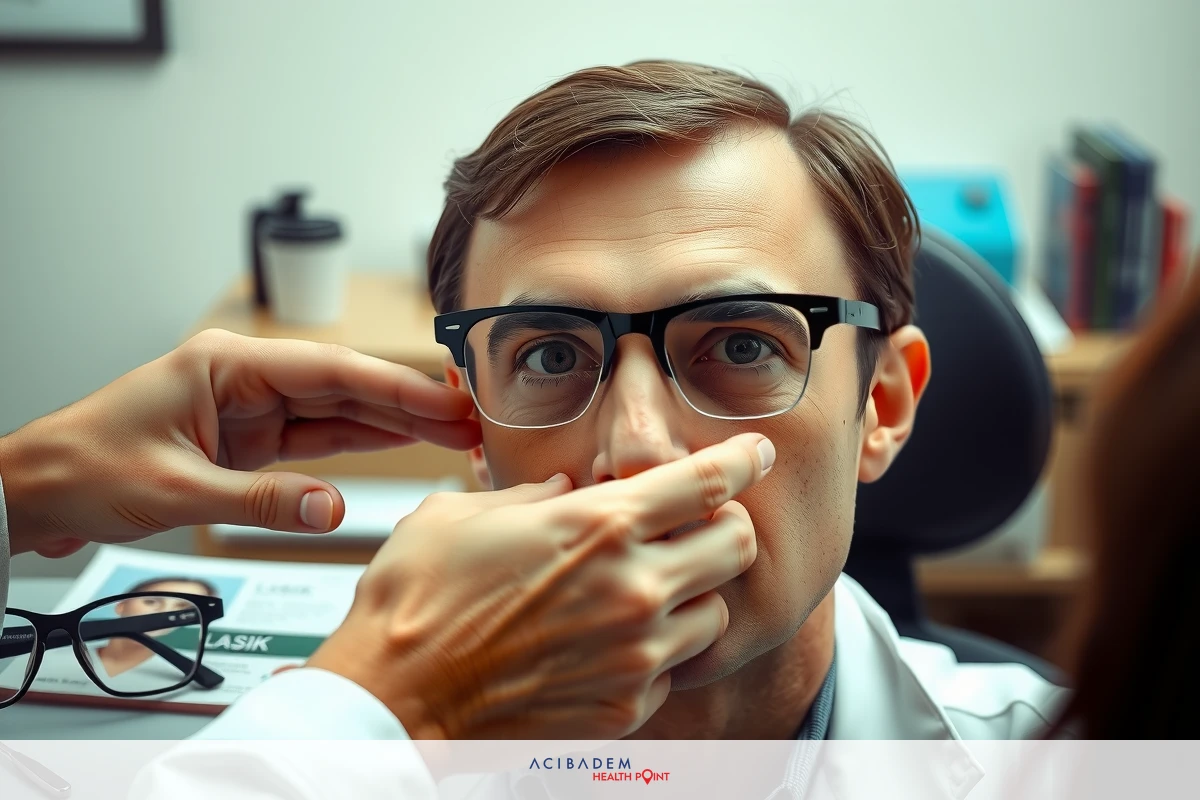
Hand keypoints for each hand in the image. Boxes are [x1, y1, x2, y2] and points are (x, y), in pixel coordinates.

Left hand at [0, 329, 481, 556]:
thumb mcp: (176, 488)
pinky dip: (360, 447)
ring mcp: (252, 411)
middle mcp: (246, 379)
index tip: (447, 399)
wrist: (40, 489)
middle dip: (409, 404)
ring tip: (455, 433)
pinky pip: (318, 441)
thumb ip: (263, 499)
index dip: (396, 385)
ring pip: (339, 413)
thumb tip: (333, 509)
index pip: (330, 370)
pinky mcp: (251, 442)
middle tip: (472, 419)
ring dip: (395, 425)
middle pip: (345, 387)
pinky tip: (402, 446)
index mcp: (227, 364)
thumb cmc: (86, 466)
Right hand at [307, 432, 771, 738]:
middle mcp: (632, 589)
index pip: (707, 482)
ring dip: (692, 596)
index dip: (743, 459)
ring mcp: (635, 655)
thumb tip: (566, 493)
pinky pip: (673, 670)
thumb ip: (534, 495)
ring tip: (645, 591)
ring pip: (716, 615)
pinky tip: (610, 643)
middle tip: (698, 526)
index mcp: (598, 527)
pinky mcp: (625, 707)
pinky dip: (656, 652)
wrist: (392, 698)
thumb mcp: (466, 514)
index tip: (756, 451)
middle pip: (737, 546)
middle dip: (726, 528)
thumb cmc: (416, 598)